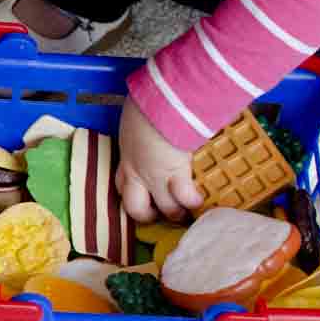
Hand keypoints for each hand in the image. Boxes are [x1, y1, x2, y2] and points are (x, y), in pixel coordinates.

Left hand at [115, 99, 204, 222]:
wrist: (159, 106)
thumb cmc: (146, 105)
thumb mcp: (136, 119)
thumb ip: (142, 127)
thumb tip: (151, 118)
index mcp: (126, 157)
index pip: (120, 184)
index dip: (129, 194)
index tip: (139, 196)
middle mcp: (137, 172)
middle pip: (135, 207)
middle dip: (146, 215)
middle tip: (159, 214)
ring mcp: (156, 176)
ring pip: (165, 207)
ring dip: (176, 211)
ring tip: (186, 210)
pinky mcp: (176, 174)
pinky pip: (186, 197)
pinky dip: (193, 200)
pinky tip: (199, 200)